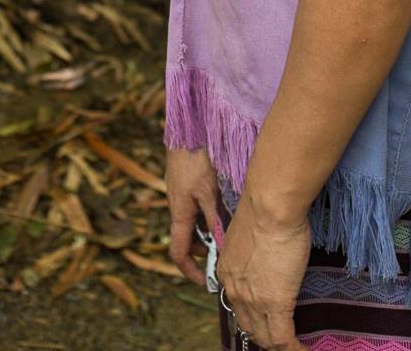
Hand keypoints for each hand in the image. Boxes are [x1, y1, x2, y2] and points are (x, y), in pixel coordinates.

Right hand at [166, 146, 219, 285]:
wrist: (189, 127)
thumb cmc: (197, 158)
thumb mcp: (210, 191)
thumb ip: (215, 219)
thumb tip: (223, 246)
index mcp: (179, 214)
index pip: (179, 254)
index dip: (191, 271)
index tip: (206, 282)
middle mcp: (178, 206)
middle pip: (188, 239)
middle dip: (205, 251)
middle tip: (227, 255)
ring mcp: (183, 194)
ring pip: (195, 222)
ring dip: (210, 231)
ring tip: (232, 231)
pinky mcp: (189, 182)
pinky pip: (198, 206)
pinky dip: (210, 213)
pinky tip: (229, 206)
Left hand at [217, 182, 311, 350]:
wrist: (271, 204)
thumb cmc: (267, 206)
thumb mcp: (251, 229)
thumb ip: (254, 244)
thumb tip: (267, 244)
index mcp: (228, 271)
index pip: (238, 305)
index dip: (253, 315)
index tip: (266, 317)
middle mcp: (235, 290)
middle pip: (249, 326)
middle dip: (264, 336)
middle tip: (282, 337)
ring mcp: (253, 300)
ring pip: (265, 337)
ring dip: (279, 344)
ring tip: (295, 346)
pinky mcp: (275, 303)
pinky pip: (283, 339)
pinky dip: (294, 349)